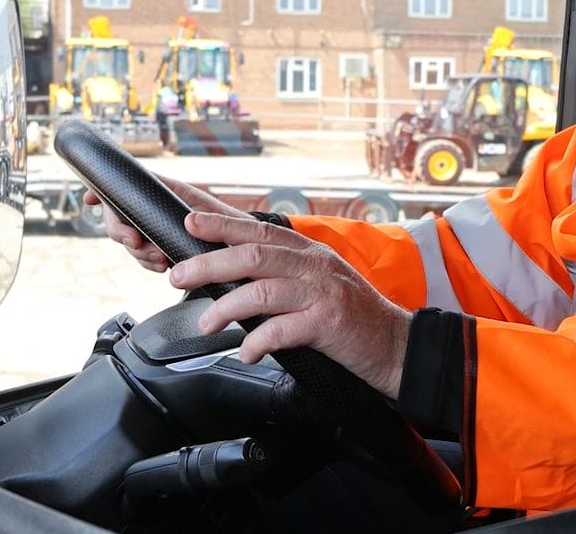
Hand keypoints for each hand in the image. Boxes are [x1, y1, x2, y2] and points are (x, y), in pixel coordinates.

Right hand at [84, 176, 249, 272]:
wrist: (245, 248)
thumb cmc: (227, 220)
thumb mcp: (200, 204)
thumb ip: (172, 197)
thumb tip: (145, 196)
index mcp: (161, 193)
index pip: (123, 187)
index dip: (100, 192)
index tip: (90, 199)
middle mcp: (155, 211)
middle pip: (118, 219)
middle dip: (123, 234)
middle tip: (138, 244)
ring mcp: (157, 231)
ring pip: (130, 242)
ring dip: (139, 254)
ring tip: (159, 259)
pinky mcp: (162, 250)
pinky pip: (144, 258)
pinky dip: (150, 264)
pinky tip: (162, 266)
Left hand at [168, 211, 411, 398]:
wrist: (397, 345)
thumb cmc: (353, 317)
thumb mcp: (320, 282)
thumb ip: (285, 274)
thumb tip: (234, 275)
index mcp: (309, 252)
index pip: (259, 230)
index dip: (221, 224)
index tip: (189, 222)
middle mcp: (315, 265)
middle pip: (253, 255)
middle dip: (209, 263)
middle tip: (178, 275)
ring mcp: (322, 293)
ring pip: (262, 290)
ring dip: (225, 308)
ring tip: (206, 325)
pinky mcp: (328, 323)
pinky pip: (282, 330)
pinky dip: (257, 342)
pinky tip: (247, 353)